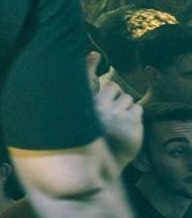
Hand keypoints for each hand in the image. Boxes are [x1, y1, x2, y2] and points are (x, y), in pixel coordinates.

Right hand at [90, 53, 142, 171]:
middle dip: (113, 97)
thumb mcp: (79, 107)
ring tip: (115, 118)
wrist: (96, 164)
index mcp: (87, 105)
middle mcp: (104, 110)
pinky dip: (133, 115)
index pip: (103, 84)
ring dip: (123, 106)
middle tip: (107, 109)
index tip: (99, 88)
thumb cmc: (84, 132)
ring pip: (129, 99)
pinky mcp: (134, 128)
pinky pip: (138, 110)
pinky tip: (124, 124)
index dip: (102, 85)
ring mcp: (120, 119)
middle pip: (116, 88)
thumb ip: (84, 77)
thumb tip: (94, 53)